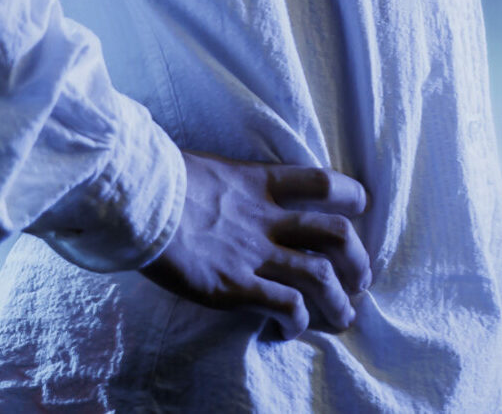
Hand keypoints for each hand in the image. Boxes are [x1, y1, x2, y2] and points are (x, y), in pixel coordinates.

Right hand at [140, 151, 371, 340]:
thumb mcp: (209, 170)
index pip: (322, 182)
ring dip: (339, 300)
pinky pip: (284, 306)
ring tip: (344, 318)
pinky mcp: (235, 287)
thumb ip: (230, 187)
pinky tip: (291, 330)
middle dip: (356, 259)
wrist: (140, 200)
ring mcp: (254, 253)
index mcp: (261, 183)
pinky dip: (297, 321)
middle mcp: (267, 218)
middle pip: (335, 232)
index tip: (358, 209)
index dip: (349, 195)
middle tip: (361, 279)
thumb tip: (225, 193)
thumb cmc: (163, 181)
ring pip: (319, 275)